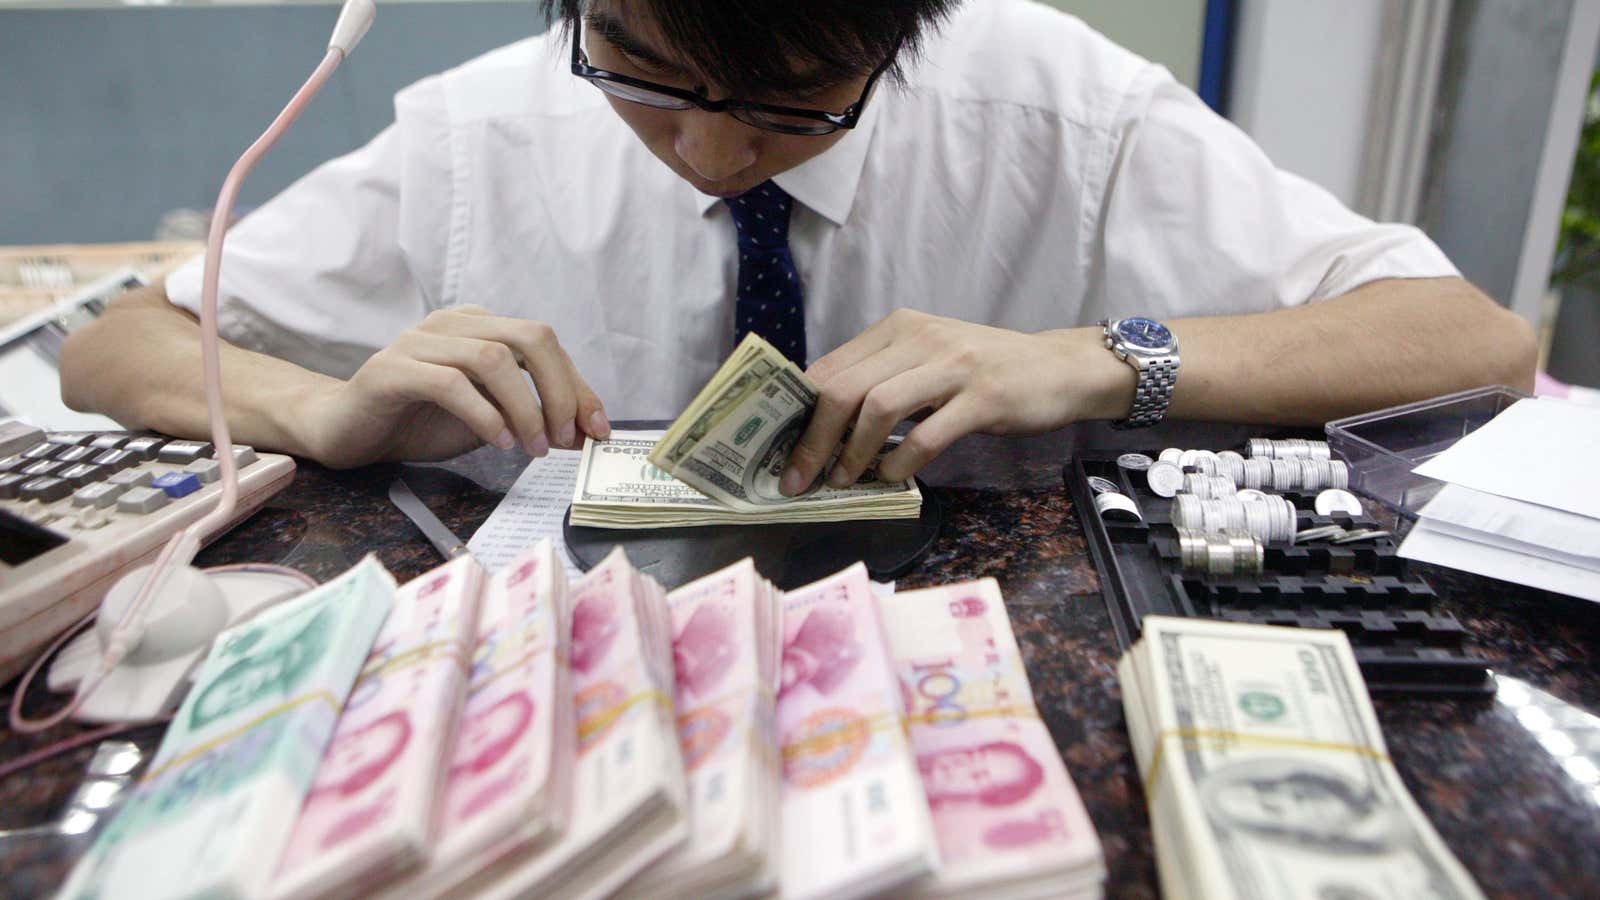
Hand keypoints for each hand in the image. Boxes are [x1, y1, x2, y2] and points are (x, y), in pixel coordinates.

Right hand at [298, 305, 608, 467]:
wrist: (347, 431)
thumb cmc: (421, 422)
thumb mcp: (490, 419)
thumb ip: (531, 416)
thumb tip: (585, 433)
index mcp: (480, 326)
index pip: (545, 344)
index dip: (577, 386)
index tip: (597, 430)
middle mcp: (453, 324)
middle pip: (530, 338)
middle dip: (559, 392)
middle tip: (564, 439)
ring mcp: (420, 341)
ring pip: (493, 358)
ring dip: (525, 409)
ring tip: (532, 449)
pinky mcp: (391, 369)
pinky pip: (450, 382)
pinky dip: (483, 415)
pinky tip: (497, 442)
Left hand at [780, 310, 1127, 492]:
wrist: (1060, 368)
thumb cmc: (986, 372)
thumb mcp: (928, 362)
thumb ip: (883, 380)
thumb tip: (821, 424)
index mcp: (898, 328)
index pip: (829, 367)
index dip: (795, 412)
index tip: (778, 450)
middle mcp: (919, 338)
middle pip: (843, 387)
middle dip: (811, 439)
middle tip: (797, 479)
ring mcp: (952, 366)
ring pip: (878, 407)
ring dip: (850, 452)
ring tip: (841, 481)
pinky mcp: (983, 397)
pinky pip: (928, 434)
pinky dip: (901, 462)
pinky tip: (893, 478)